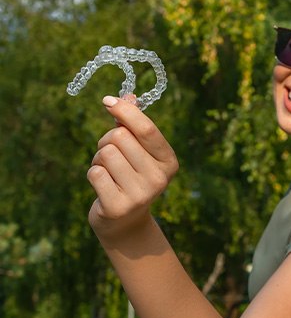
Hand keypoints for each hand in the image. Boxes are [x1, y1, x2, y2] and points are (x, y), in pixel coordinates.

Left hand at [87, 96, 178, 242]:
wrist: (125, 221)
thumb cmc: (130, 176)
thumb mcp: (138, 151)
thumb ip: (133, 124)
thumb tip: (128, 96)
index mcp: (169, 162)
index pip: (147, 129)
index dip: (125, 111)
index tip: (107, 101)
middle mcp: (159, 179)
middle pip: (120, 137)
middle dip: (107, 140)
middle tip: (111, 155)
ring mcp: (140, 194)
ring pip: (105, 153)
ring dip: (99, 159)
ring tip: (108, 171)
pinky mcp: (118, 207)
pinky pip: (95, 173)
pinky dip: (93, 174)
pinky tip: (103, 185)